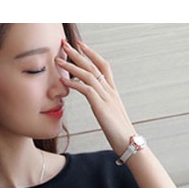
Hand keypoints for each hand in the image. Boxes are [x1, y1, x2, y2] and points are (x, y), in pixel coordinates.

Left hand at [58, 39, 135, 156]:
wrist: (129, 143)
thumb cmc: (120, 133)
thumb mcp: (111, 115)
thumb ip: (103, 106)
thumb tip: (97, 104)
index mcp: (113, 92)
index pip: (103, 66)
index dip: (92, 54)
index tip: (80, 45)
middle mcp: (110, 91)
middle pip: (93, 66)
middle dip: (78, 53)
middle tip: (64, 43)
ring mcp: (107, 98)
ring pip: (88, 75)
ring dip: (72, 66)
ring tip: (58, 59)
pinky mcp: (101, 107)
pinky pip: (86, 90)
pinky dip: (74, 84)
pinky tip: (63, 81)